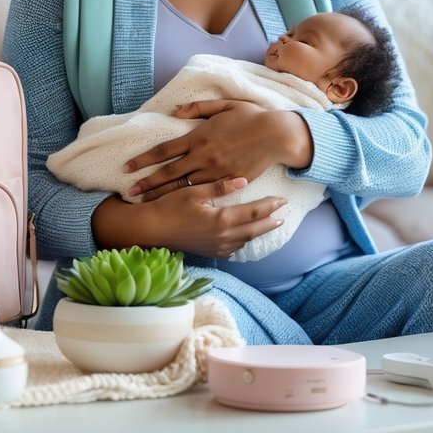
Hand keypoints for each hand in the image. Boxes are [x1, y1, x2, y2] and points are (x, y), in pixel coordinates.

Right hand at [95, 177, 287, 258]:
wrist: (150, 230)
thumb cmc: (169, 206)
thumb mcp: (194, 192)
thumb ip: (220, 187)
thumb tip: (243, 181)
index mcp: (222, 219)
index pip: (254, 212)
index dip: (270, 205)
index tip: (282, 199)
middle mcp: (223, 237)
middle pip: (254, 230)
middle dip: (270, 221)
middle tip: (283, 215)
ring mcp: (216, 247)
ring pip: (245, 240)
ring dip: (258, 232)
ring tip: (269, 224)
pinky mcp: (209, 252)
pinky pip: (233, 248)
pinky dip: (243, 240)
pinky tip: (245, 236)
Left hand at [122, 100, 311, 200]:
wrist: (277, 135)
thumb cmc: (251, 117)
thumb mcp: (225, 106)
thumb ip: (198, 108)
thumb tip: (175, 112)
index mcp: (199, 136)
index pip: (164, 150)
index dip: (143, 160)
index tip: (126, 168)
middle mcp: (204, 156)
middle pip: (168, 173)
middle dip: (146, 184)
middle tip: (127, 193)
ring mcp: (216, 171)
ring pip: (183, 187)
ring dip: (163, 195)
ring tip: (145, 203)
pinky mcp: (229, 181)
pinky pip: (204, 193)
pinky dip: (188, 199)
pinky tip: (176, 205)